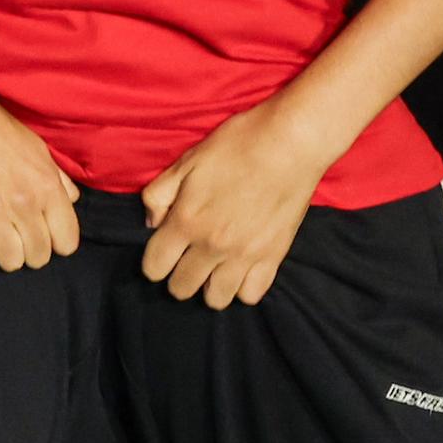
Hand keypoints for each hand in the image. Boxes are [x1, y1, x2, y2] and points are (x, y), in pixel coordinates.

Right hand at [0, 65, 76, 272]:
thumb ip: (57, 177)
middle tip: (16, 233)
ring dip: (4, 252)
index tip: (44, 233)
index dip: (57, 241)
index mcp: (46, 184)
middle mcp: (23, 202)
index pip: (67, 242)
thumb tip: (70, 201)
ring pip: (10, 262)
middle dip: (30, 249)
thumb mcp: (36, 145)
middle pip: (38, 257)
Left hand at [138, 93, 330, 308]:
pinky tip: (241, 270)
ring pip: (217, 299)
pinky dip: (243, 288)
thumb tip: (151, 224)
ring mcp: (245, 255)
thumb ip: (159, 195)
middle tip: (187, 261)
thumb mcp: (186, 162)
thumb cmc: (236, 145)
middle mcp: (212, 245)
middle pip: (182, 288)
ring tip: (214, 269)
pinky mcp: (274, 256)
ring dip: (210, 287)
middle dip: (178, 278)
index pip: (155, 267)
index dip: (153, 263)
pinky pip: (252, 294)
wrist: (291, 143)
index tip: (162, 253)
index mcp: (186, 221)